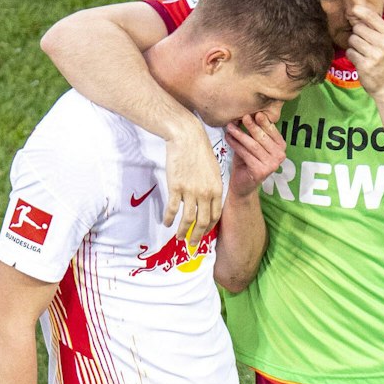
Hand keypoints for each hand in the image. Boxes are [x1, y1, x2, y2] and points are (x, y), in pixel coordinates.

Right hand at [162, 124, 222, 239]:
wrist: (187, 138)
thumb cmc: (200, 151)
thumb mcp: (213, 170)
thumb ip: (212, 186)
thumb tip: (209, 199)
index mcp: (217, 189)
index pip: (215, 215)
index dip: (209, 227)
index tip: (204, 233)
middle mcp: (205, 193)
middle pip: (202, 222)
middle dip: (197, 236)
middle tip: (192, 245)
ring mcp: (190, 191)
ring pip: (188, 219)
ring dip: (183, 232)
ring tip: (179, 238)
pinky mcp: (176, 187)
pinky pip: (173, 209)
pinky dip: (169, 219)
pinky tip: (166, 223)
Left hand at [225, 111, 286, 196]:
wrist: (242, 184)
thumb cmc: (247, 161)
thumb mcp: (251, 143)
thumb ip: (251, 131)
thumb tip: (243, 115)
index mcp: (281, 146)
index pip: (272, 131)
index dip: (263, 122)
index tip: (255, 113)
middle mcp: (280, 156)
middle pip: (263, 137)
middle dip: (251, 126)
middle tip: (242, 117)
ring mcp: (272, 165)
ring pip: (253, 145)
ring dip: (240, 134)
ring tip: (229, 127)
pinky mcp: (261, 171)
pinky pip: (246, 154)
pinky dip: (235, 145)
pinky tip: (228, 138)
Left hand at [345, 4, 383, 97]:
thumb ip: (375, 28)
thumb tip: (356, 10)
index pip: (371, 16)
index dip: (360, 11)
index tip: (353, 10)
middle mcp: (383, 43)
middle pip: (358, 28)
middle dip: (357, 35)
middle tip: (364, 44)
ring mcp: (374, 55)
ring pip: (352, 40)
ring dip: (354, 46)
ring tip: (363, 54)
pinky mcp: (364, 65)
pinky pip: (350, 52)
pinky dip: (352, 56)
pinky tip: (361, 61)